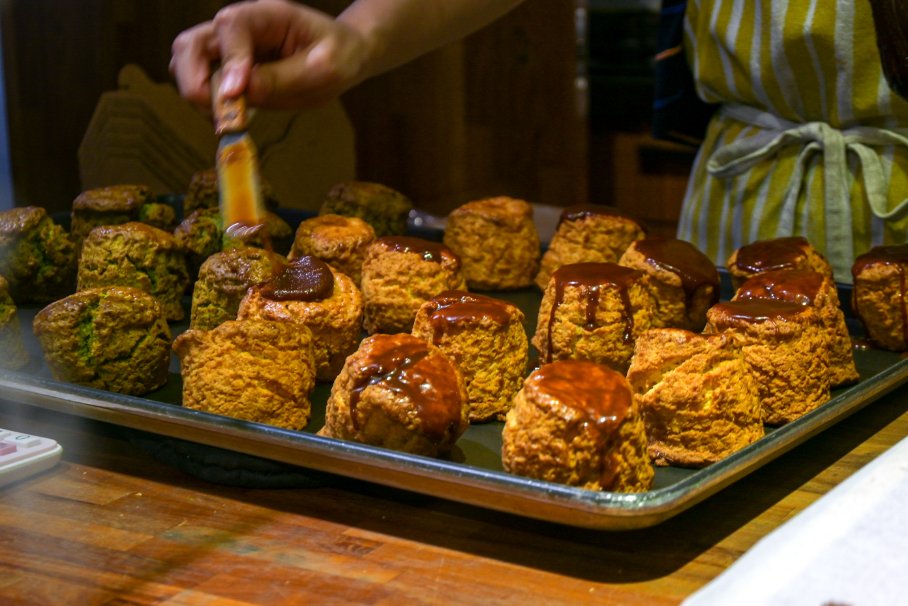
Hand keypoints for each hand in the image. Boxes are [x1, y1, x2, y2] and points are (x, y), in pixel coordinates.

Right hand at [170, 0, 369, 109]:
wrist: (342, 57)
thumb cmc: (338, 56)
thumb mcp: (323, 69)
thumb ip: (282, 79)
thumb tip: (241, 92)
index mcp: (266, 15)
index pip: (231, 29)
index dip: (229, 62)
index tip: (236, 95)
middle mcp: (238, 27)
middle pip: (190, 44)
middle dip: (194, 80)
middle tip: (218, 113)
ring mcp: (227, 47)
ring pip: (185, 61)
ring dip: (196, 91)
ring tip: (226, 116)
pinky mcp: (225, 68)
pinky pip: (199, 80)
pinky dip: (206, 101)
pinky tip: (231, 116)